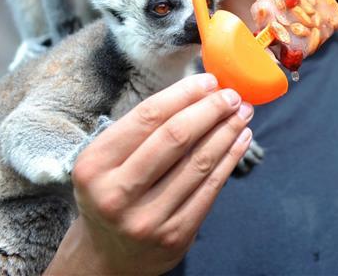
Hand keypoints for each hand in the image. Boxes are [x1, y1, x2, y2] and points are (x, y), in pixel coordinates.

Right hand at [45, 73, 253, 274]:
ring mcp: (147, 218)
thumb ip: (143, 130)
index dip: (184, 94)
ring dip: (227, 131)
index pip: (148, 117)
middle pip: (176, 138)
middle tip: (232, 95)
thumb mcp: (107, 161)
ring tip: (243, 113)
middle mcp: (116, 194)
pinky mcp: (175, 236)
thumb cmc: (112, 192)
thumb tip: (198, 91)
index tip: (209, 80)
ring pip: (199, 163)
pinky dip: (230, 158)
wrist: (107, 256)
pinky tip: (241, 140)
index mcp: (94, 165)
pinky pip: (210, 189)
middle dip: (211, 110)